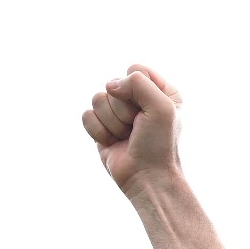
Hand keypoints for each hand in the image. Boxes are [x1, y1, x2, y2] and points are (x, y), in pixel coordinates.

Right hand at [82, 64, 183, 194]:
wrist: (147, 178)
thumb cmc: (159, 144)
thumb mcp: (162, 106)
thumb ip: (138, 82)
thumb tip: (109, 86)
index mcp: (159, 91)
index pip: (135, 70)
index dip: (137, 89)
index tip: (149, 111)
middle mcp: (137, 100)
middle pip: (113, 84)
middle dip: (123, 109)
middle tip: (137, 128)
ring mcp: (118, 114)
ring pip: (98, 98)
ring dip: (112, 122)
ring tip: (127, 137)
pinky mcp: (102, 127)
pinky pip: (87, 115)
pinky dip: (99, 131)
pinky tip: (113, 143)